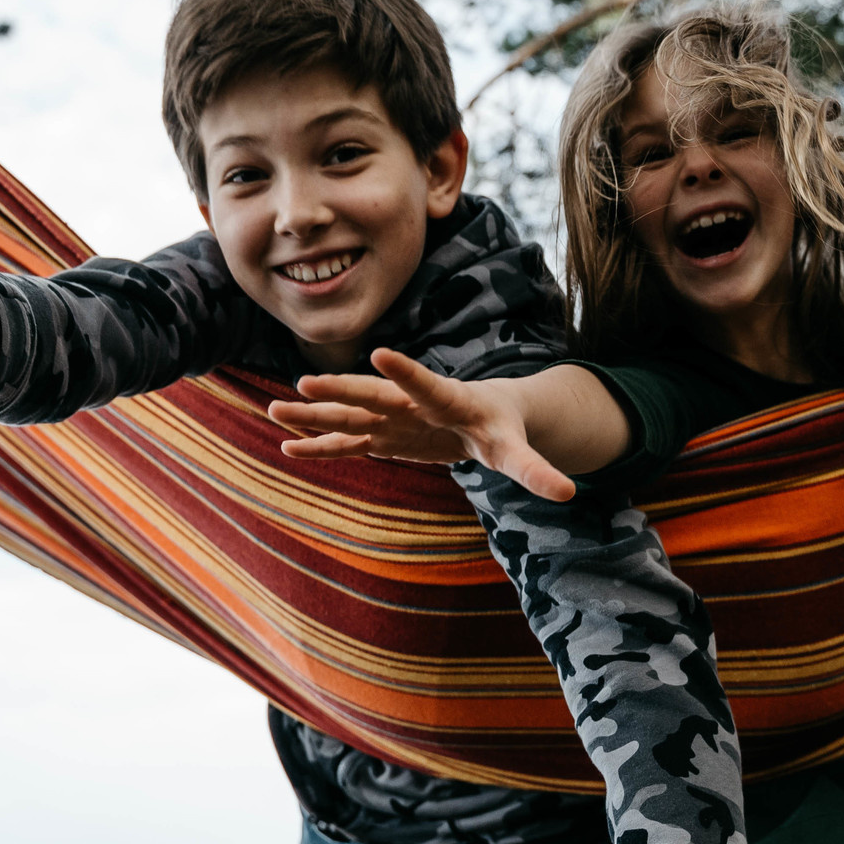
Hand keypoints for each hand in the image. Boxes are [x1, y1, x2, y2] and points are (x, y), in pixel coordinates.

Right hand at [265, 348, 579, 500]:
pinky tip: (287, 448)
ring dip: (314, 414)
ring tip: (273, 410)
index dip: (407, 371)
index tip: (381, 352)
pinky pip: (345, 441)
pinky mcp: (381, 435)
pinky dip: (319, 445)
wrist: (485, 415)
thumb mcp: (520, 450)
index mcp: (450, 400)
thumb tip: (570, 492)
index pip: (428, 384)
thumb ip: (538, 470)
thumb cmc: (504, 428)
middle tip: (305, 382)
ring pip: (348, 414)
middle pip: (373, 394)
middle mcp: (412, 403)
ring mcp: (391, 419)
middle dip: (341, 389)